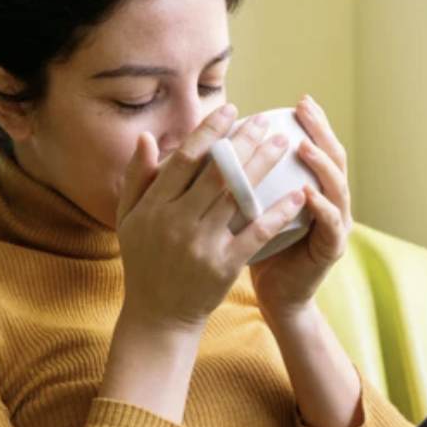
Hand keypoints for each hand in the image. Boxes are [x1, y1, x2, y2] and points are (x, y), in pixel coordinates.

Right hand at [114, 103, 308, 332]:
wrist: (158, 316)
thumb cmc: (144, 262)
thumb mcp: (129, 219)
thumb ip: (137, 177)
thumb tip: (148, 138)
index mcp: (154, 207)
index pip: (185, 160)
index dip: (209, 132)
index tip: (230, 110)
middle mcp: (177, 222)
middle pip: (217, 173)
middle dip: (244, 142)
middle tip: (267, 120)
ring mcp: (202, 245)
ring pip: (238, 196)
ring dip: (263, 166)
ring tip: (284, 144)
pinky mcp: (224, 266)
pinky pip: (256, 233)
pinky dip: (278, 213)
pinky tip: (298, 195)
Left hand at [250, 94, 352, 322]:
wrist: (274, 295)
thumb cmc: (256, 248)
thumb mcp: (247, 207)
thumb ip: (241, 177)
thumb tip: (214, 142)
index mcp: (312, 187)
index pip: (317, 146)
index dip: (312, 123)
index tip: (298, 101)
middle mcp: (330, 201)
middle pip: (334, 157)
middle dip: (321, 131)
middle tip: (306, 109)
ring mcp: (335, 224)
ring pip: (337, 186)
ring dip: (322, 164)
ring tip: (303, 145)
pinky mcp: (331, 249)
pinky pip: (330, 224)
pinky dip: (320, 206)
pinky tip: (306, 192)